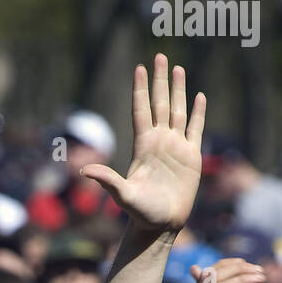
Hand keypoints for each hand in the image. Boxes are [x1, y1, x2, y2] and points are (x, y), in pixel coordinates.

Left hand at [80, 54, 204, 235]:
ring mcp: (176, 147)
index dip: (140, 89)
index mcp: (143, 146)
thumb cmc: (141, 212)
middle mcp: (159, 142)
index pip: (141, 110)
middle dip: (159, 80)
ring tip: (178, 68)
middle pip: (160, 103)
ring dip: (178, 90)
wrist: (161, 226)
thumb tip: (83, 171)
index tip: (139, 67)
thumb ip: (107, 180)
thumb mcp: (123, 195)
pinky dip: (198, 113)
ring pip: (178, 111)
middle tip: (160, 56)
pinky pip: (195, 129)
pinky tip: (199, 96)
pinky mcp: (191, 157)